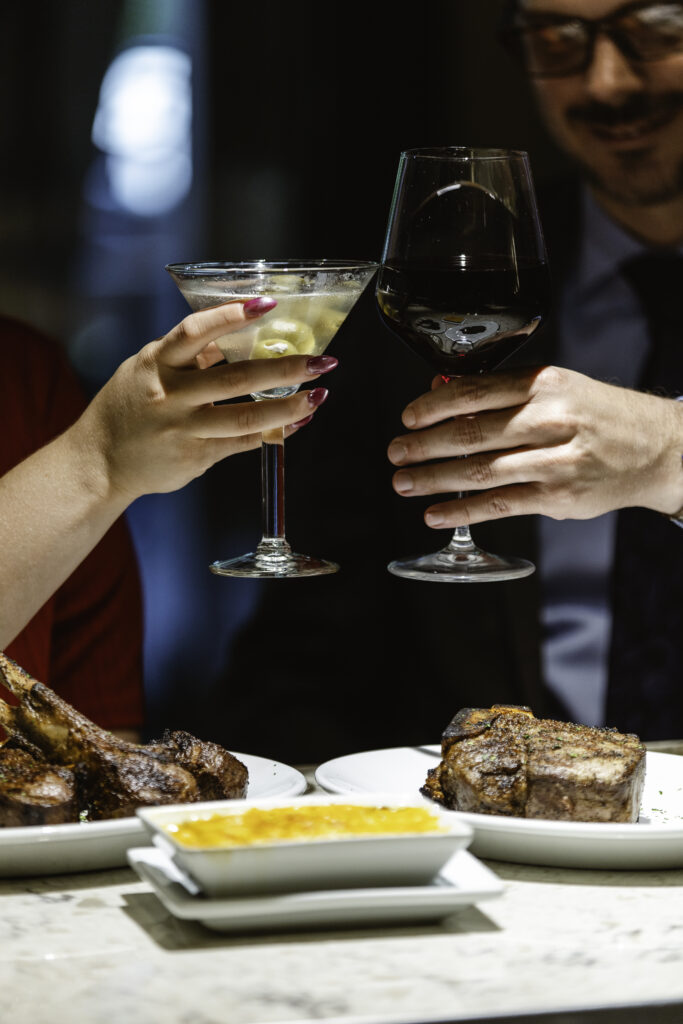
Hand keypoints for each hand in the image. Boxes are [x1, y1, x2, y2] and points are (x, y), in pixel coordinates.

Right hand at [75, 300, 336, 502]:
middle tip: (321, 360)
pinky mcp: (195, 456)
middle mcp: (170, 395)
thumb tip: (236, 336)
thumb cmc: (129, 408)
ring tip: (318, 397)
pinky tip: (295, 423)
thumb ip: (188, 356)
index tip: (269, 304)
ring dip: (287, 407)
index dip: (232, 316)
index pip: (195, 331)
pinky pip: (242, 442)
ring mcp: (184, 429)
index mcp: (156, 363)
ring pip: (245, 416)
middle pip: (235, 378)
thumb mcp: (146, 369)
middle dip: (283, 368)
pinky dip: (273, 432)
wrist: (99, 462)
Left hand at [387, 366, 682, 526]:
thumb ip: (501, 391)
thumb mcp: (556, 387)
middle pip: (472, 434)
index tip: (408, 417)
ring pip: (481, 472)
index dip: (433, 407)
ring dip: (435, 480)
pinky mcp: (559, 496)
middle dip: (424, 445)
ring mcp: (556, 461)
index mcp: (544, 384)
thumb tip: (439, 392)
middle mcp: (550, 420)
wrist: (654, 447)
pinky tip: (435, 514)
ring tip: (404, 484)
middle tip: (396, 453)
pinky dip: (462, 511)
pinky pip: (500, 505)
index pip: (475, 392)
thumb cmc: (595, 414)